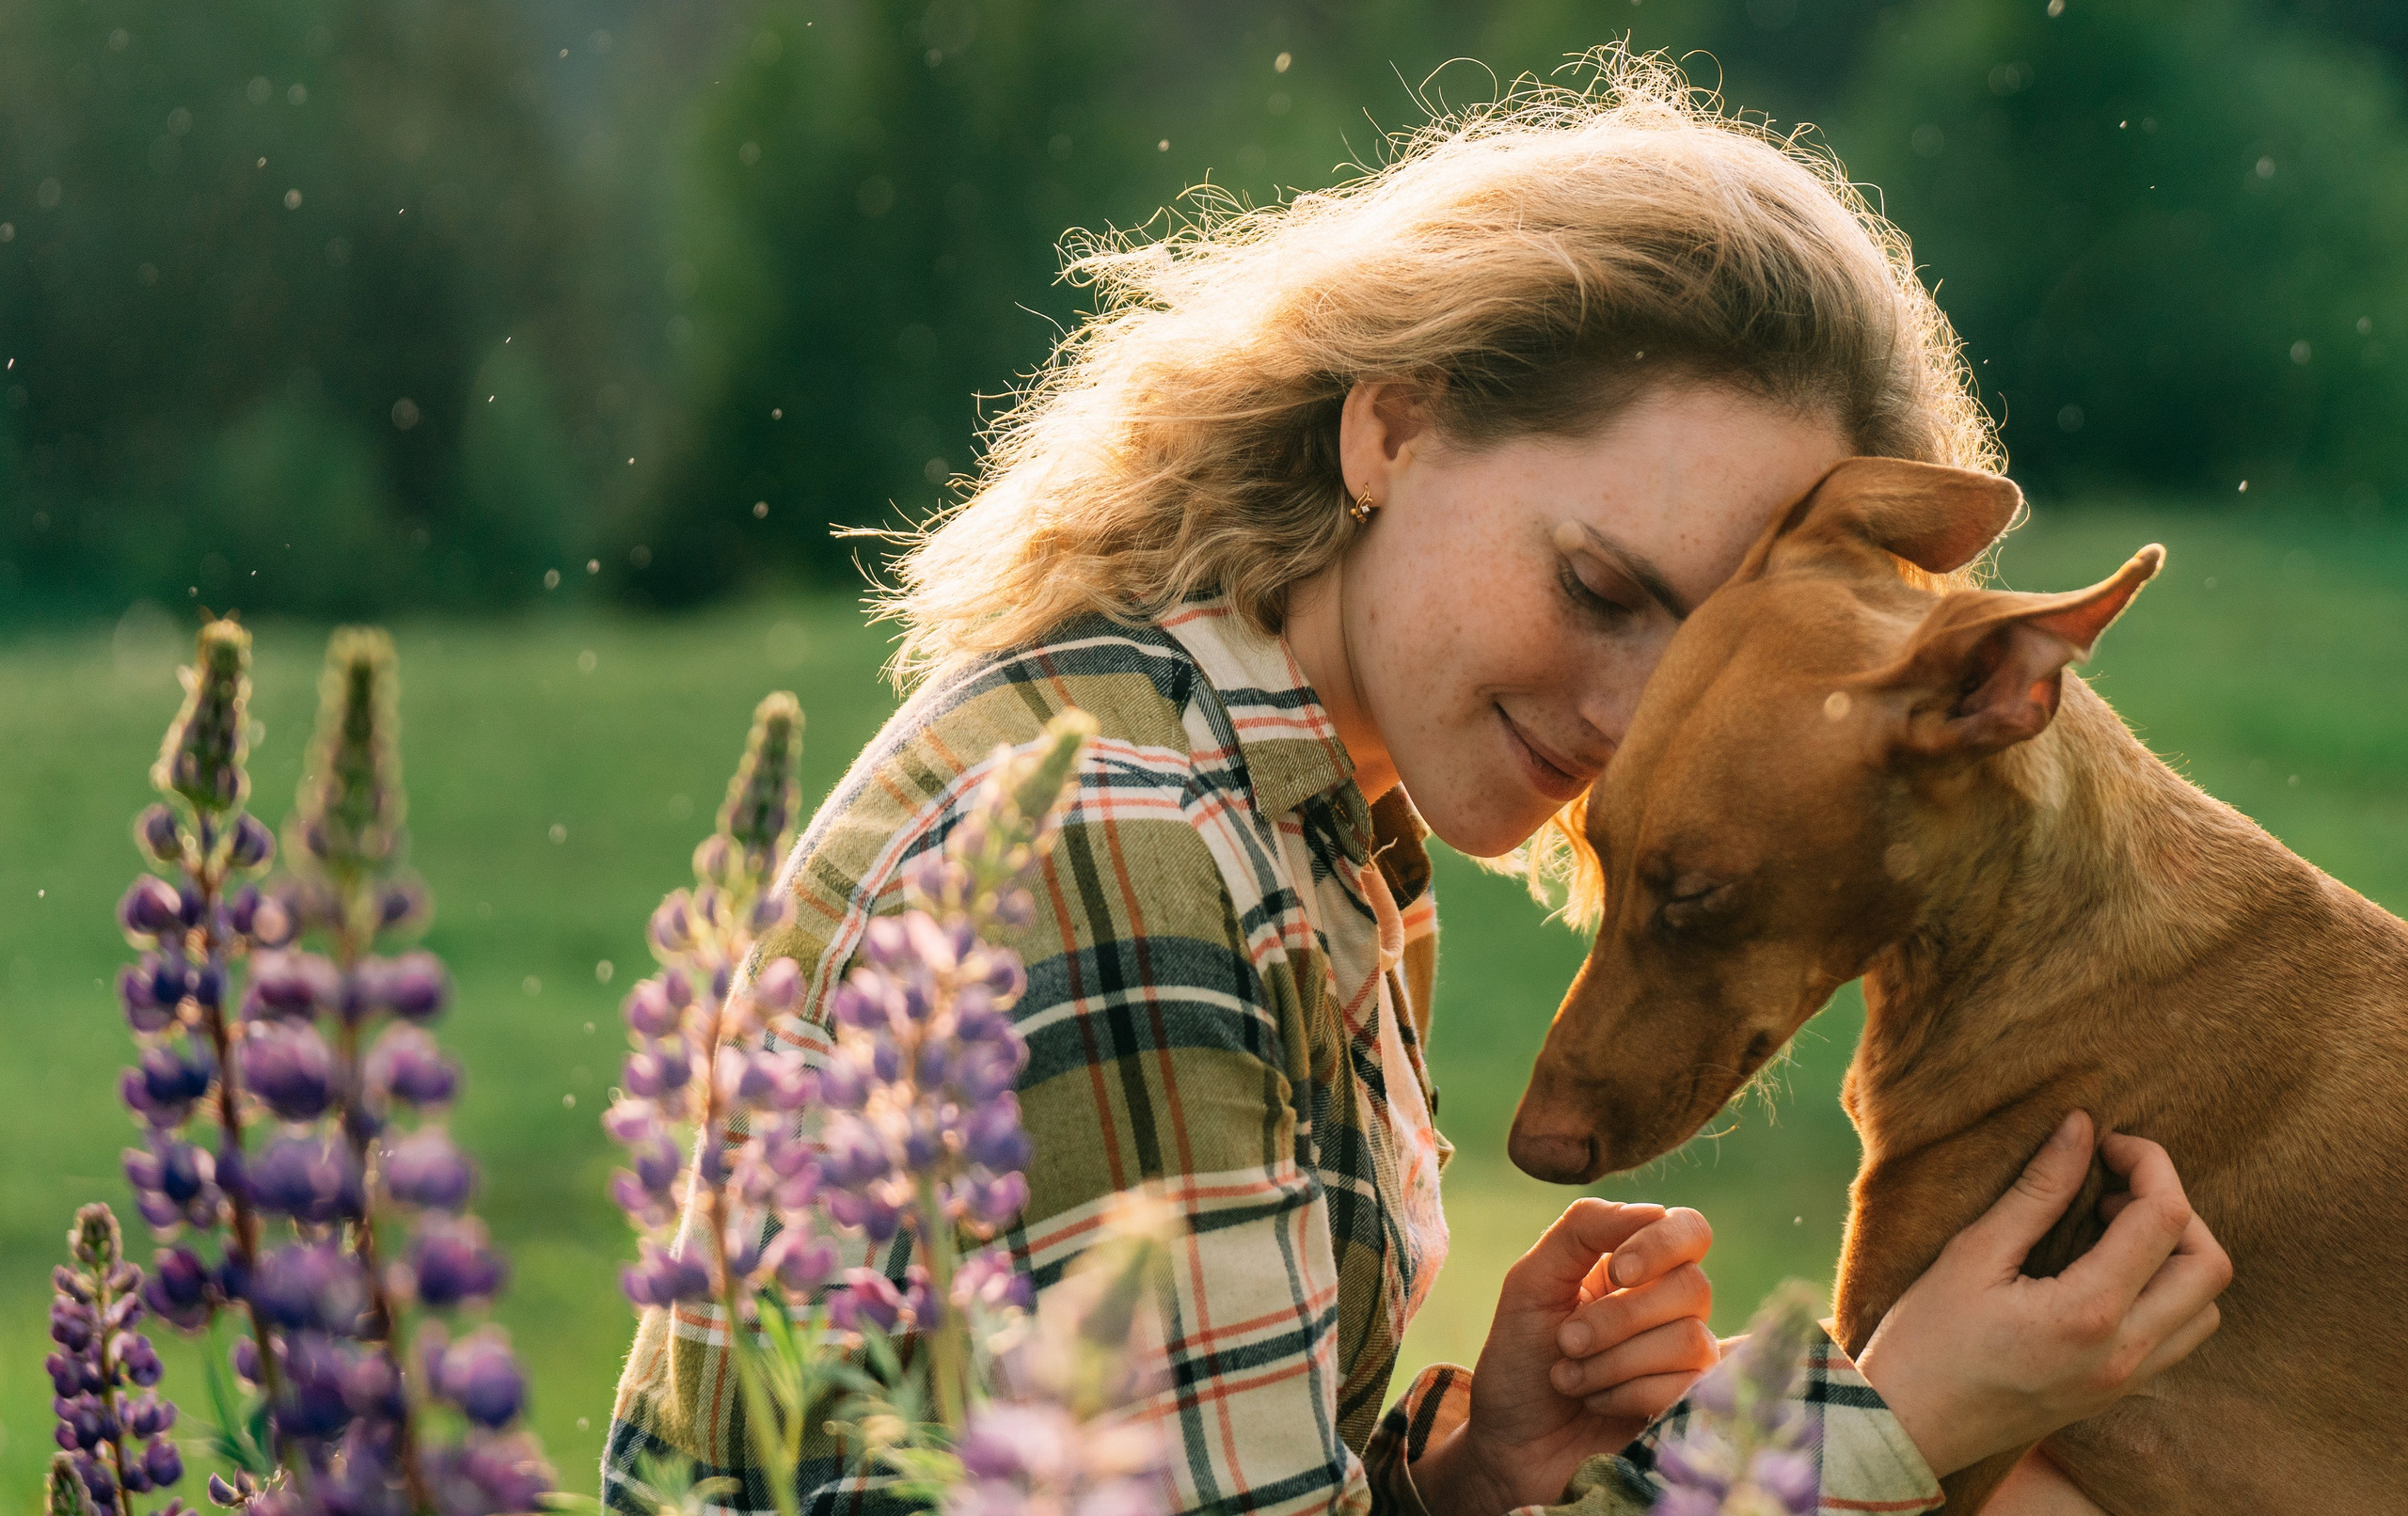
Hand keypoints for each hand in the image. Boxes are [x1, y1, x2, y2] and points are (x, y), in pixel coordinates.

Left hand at [1413, 1200, 1718, 1512]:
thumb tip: (1651, 1210)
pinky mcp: (1687, 1407)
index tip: (1616, 1271)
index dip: (1661, 1244)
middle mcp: (1668, 1308)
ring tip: (1568, 1377)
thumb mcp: (1531, 1282)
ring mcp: (1682, 1360)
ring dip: (1613, 1361)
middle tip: (1567, 1340)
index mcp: (1633, 1267)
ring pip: (1690, 1338)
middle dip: (1620, 1316)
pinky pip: (1684, 1387)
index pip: (1689, 1230)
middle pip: (1693, 1286)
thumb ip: (1581, 1230)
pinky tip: (1593, 1402)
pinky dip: (1624, 1394)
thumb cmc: (1518, 1361)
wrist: (1508, 1444)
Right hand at [1857, 1111, 2232, 1477]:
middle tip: (2111, 1187)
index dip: (2147, 1163)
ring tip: (2111, 1229)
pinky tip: (2107, 1271)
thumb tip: (2081, 1126)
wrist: (1908, 1428)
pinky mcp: (2118, 1393)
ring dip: (2176, 1254)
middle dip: (2174, 1207)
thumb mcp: (1972, 1254)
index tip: (2104, 1143)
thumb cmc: (1925, 1340)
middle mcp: (2125, 1353)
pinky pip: (2179, 1335)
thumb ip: (2036, 1190)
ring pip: (2206, 1306)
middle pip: (2209, 1264)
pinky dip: (2165, 1291)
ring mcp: (2127, 1381)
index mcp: (2088, 1314)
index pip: (2164, 1218)